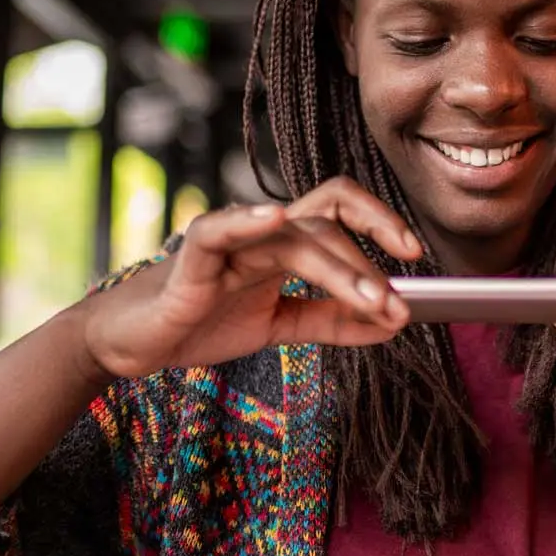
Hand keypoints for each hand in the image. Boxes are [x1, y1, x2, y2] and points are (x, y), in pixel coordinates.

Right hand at [81, 177, 421, 377]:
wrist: (138, 342)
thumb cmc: (205, 321)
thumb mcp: (282, 326)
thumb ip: (332, 321)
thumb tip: (392, 324)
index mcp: (285, 242)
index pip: (341, 212)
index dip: (381, 222)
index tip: (417, 255)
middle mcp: (263, 232)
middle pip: (327, 220)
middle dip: (371, 255)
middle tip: (401, 300)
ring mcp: (230, 240)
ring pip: (294, 235)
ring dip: (340, 268)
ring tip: (374, 301)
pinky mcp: (193, 259)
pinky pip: (221, 230)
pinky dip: (248, 220)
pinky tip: (275, 219)